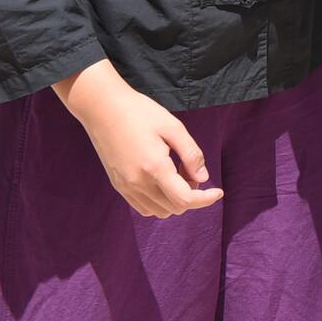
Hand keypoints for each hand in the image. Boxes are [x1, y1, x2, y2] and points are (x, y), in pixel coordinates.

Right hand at [60, 65, 222, 218]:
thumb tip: (203, 178)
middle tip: (191, 169)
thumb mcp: (173, 127)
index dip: (205, 199)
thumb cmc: (140, 112)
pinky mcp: (118, 186)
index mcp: (154, 167)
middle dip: (191, 195)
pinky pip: (143, 207)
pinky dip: (159, 201)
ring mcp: (125, 187)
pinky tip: (162, 180)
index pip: (184, 199)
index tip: (218, 191)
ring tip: (177, 172)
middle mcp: (138, 183)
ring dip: (175, 199)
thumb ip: (191, 154)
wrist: (102, 109)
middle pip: (174, 208)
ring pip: (159, 211)